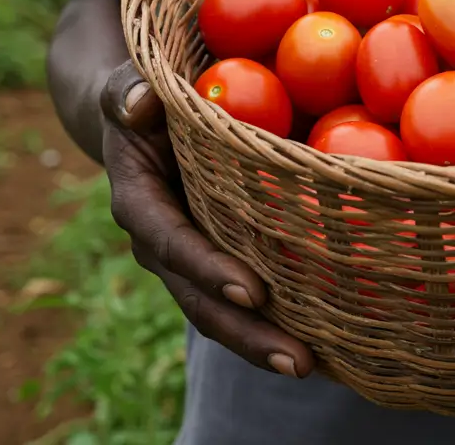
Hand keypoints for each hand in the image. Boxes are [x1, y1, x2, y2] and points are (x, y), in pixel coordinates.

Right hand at [100, 60, 315, 378]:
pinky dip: (281, 322)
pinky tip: (328, 344)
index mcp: (140, 204)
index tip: (251, 290)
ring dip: (264, 344)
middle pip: (201, 300)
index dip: (207, 269)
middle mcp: (163, 246)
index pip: (171, 243)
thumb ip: (126, 93)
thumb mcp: (129, 88)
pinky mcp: (220, 262)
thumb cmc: (146, 98)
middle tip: (296, 361)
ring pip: (224, 313)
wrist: (141, 121)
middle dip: (247, 333)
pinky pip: (247, 301)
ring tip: (312, 367)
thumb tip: (140, 103)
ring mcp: (192, 261)